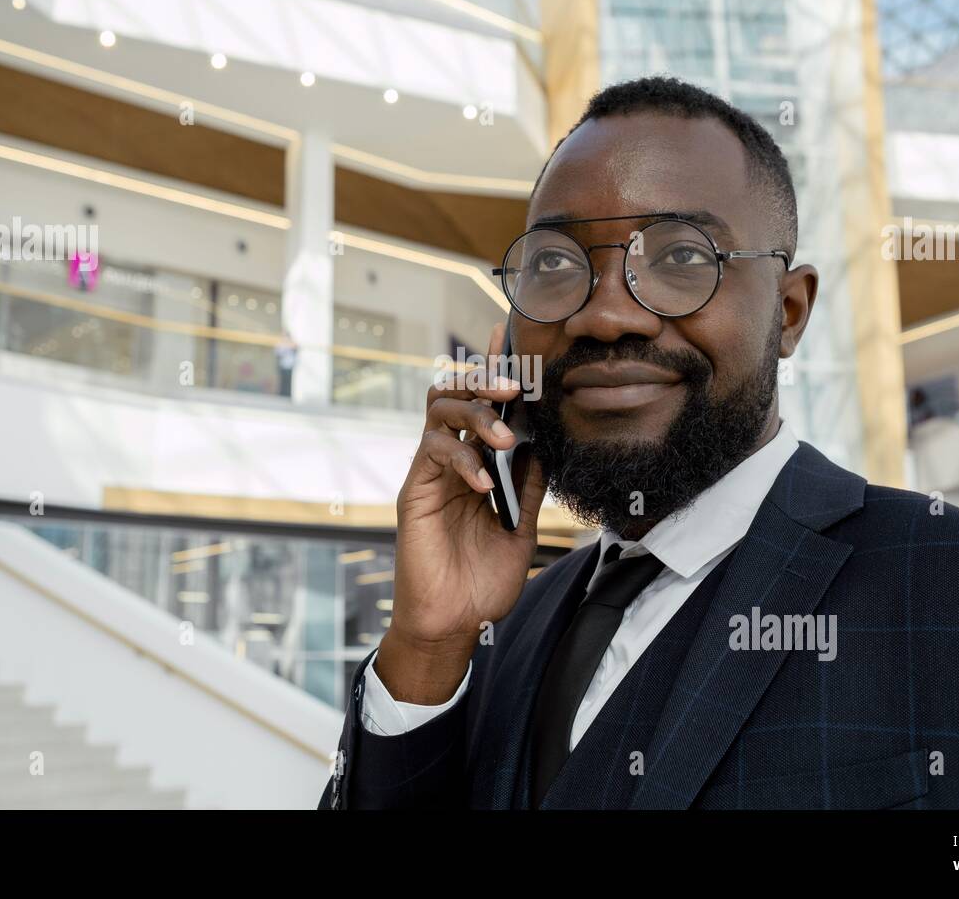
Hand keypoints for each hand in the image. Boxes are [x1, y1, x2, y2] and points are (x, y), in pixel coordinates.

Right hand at [377, 322, 546, 703]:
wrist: (452, 624)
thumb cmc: (482, 583)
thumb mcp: (521, 529)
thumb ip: (530, 488)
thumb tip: (544, 446)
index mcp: (476, 466)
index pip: (483, 405)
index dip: (493, 369)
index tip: (507, 334)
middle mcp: (450, 461)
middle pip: (455, 392)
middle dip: (483, 379)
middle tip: (514, 386)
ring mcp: (429, 473)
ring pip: (439, 410)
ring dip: (474, 413)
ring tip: (503, 437)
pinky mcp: (413, 491)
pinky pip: (432, 451)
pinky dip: (462, 459)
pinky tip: (484, 483)